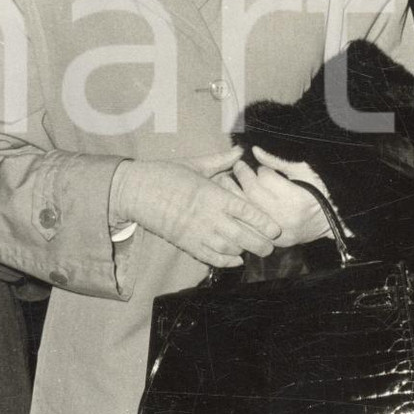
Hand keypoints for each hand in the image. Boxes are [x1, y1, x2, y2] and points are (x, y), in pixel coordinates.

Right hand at [111, 149, 281, 268]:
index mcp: (214, 195)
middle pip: (244, 237)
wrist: (136, 192)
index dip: (265, 223)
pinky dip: (226, 262)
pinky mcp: (186, 244)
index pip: (248, 212)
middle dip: (261, 244)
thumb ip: (220, 161)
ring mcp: (198, 233)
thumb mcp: (195, 164)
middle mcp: (210, 217)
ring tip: (254, 251)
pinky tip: (235, 260)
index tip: (276, 229)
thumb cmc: (165, 174)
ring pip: (230, 250)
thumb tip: (240, 150)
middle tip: (271, 247)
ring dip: (244, 252)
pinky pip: (211, 258)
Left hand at [231, 152, 333, 249]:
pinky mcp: (275, 243)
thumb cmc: (321, 192)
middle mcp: (285, 217)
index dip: (260, 169)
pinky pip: (251, 227)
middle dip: (243, 176)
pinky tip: (239, 203)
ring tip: (232, 182)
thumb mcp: (304, 172)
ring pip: (247, 210)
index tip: (259, 167)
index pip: (265, 178)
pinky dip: (242, 214)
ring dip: (236, 194)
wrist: (332, 223)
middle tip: (239, 166)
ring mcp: (279, 233)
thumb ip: (277, 162)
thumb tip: (254, 150)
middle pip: (252, 193)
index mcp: (295, 198)